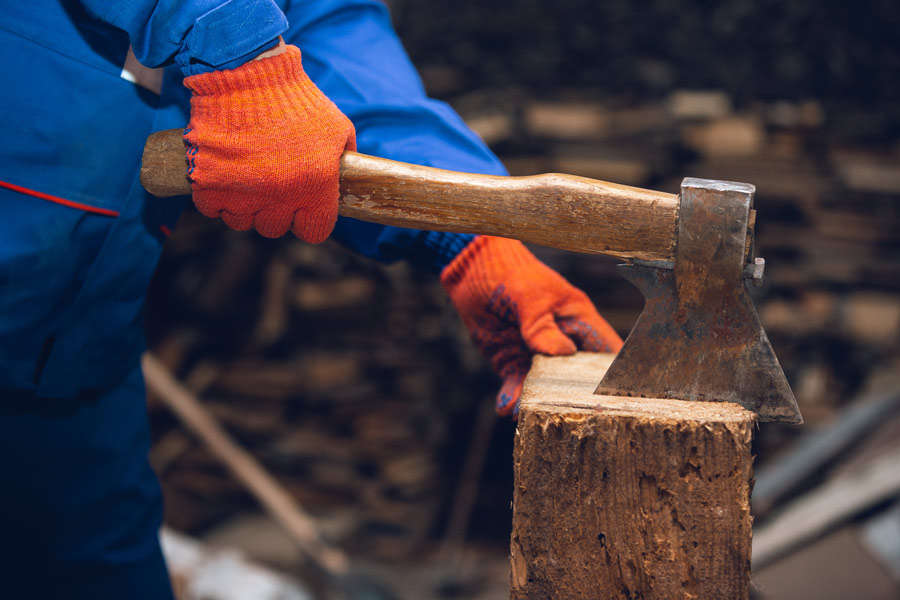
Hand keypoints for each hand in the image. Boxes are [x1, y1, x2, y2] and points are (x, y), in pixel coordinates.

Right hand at [183, 43, 355, 242]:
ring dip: (245, 205)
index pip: (314, 231)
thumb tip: (348, 175)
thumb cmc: (295, 98)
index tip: (303, 205)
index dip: (308, 219)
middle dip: (275, 210)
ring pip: (243, 221)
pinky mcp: (208, 184)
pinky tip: (224, 175)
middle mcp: (279, 198)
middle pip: (275, 228)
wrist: (246, 72)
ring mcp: (242, 194)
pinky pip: (213, 209)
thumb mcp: (336, 126)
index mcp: (315, 188)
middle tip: (271, 184)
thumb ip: (344, 157)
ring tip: (246, 177)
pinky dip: (216, 197)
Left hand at [441, 236, 622, 416]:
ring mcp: (535, 355)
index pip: (605, 352)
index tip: (614, 400)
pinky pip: (515, 385)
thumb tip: (561, 353)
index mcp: (578, 321)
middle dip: (573, 399)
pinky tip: (505, 408)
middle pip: (575, 378)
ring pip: (543, 387)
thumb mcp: (530, 295)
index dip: (613, 376)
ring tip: (524, 414)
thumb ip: (543, 325)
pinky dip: (511, 398)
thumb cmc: (511, 272)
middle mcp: (561, 342)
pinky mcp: (510, 361)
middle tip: (567, 417)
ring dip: (536, 402)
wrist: (472, 269)